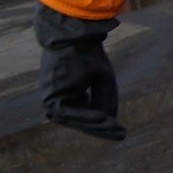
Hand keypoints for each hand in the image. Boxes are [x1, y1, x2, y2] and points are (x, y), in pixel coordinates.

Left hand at [34, 5, 125, 140]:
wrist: (73, 36)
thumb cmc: (88, 53)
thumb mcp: (102, 79)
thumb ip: (104, 100)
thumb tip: (110, 123)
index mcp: (69, 92)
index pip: (87, 114)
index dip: (104, 124)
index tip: (122, 132)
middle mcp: (59, 98)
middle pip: (82, 120)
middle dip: (102, 129)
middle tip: (121, 136)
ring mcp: (52, 98)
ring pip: (76, 119)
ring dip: (96, 126)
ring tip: (116, 130)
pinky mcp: (50, 97)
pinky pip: (70, 114)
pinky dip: (88, 117)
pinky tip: (104, 120)